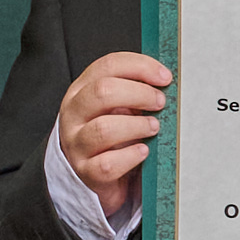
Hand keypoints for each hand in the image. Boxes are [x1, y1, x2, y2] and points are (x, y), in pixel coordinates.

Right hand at [58, 52, 172, 196]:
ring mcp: (76, 144)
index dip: (140, 67)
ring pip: (104, 128)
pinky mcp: (85, 171)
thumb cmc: (110, 135)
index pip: (108, 66)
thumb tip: (165, 82)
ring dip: (136, 125)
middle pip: (102, 91)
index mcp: (81, 90)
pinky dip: (130, 156)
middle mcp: (74, 114)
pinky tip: (143, 151)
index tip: (165, 77)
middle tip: (160, 102)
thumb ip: (133, 91)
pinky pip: (108, 164)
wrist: (91, 173)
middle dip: (139, 94)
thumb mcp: (115, 107)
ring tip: (153, 127)